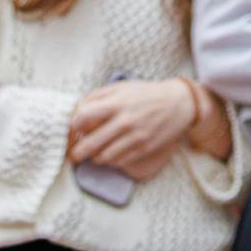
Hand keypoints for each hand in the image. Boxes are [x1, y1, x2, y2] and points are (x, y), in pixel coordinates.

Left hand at [67, 79, 195, 181]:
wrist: (179, 103)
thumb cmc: (144, 95)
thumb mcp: (120, 88)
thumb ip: (96, 98)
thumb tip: (75, 113)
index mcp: (116, 103)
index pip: (82, 118)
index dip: (72, 128)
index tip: (72, 132)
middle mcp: (125, 121)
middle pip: (90, 144)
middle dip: (76, 153)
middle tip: (73, 156)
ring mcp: (135, 137)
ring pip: (103, 157)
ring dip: (94, 158)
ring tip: (94, 154)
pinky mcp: (144, 149)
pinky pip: (119, 162)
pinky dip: (110, 161)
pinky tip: (110, 155)